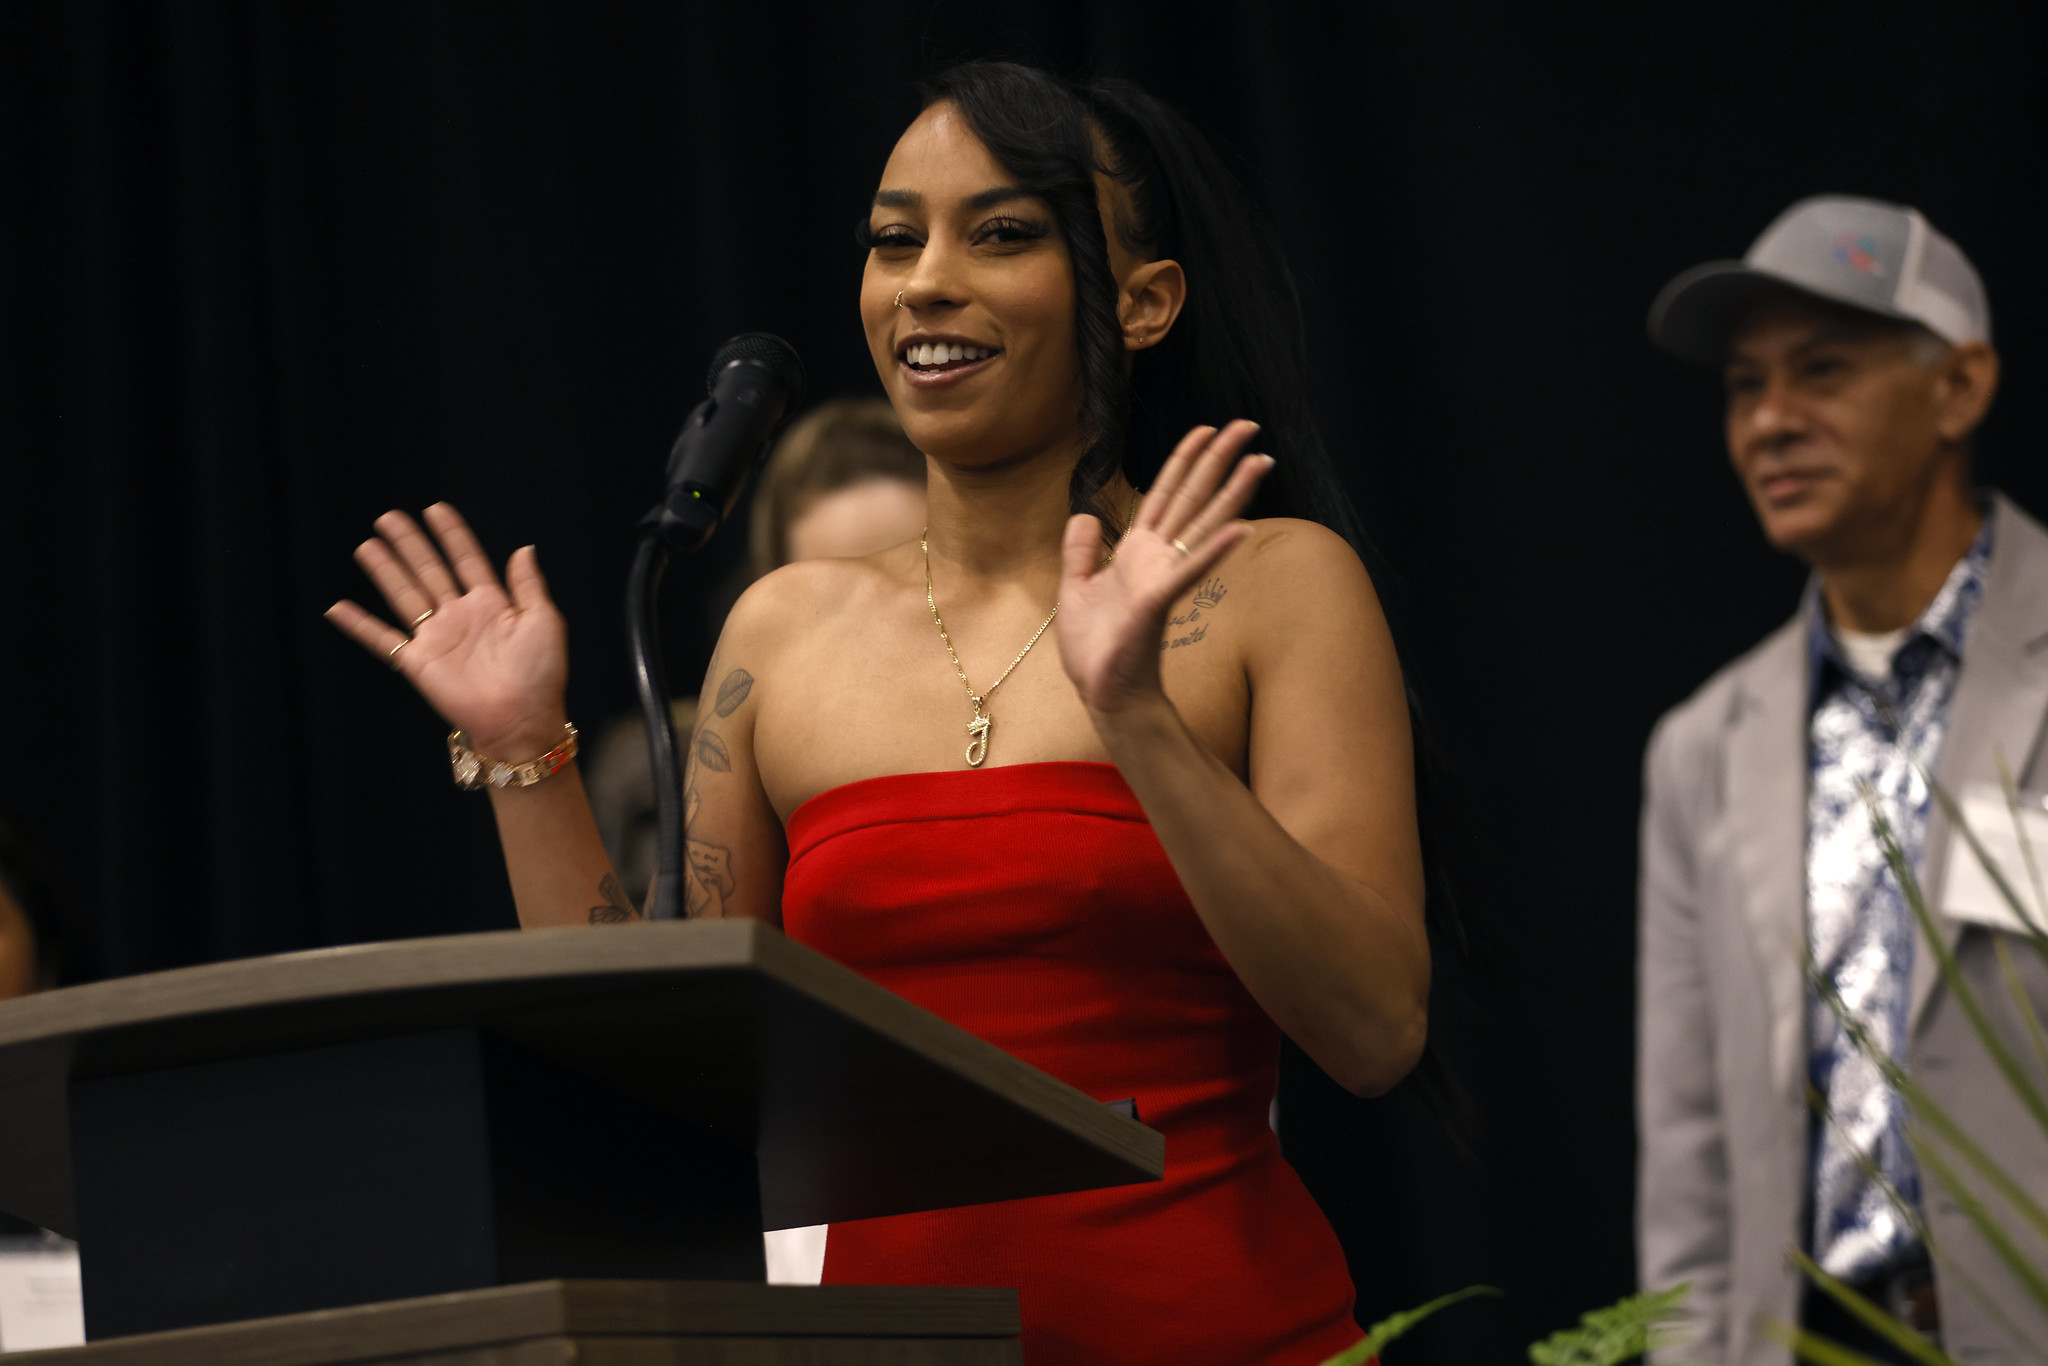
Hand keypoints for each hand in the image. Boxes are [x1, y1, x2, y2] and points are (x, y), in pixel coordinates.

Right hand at [325, 504, 569, 757]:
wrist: (522, 719)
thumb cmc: (540, 675)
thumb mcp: (544, 621)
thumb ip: (529, 585)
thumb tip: (524, 549)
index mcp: (492, 605)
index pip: (467, 560)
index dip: (452, 535)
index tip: (435, 509)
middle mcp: (460, 617)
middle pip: (429, 571)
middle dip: (410, 544)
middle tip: (388, 517)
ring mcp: (437, 638)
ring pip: (404, 595)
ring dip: (385, 570)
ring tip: (368, 545)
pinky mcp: (418, 662)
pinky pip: (382, 640)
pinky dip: (358, 625)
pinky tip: (337, 608)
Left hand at [1055, 420, 1271, 716]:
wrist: (1102, 692)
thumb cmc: (1094, 649)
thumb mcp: (1074, 588)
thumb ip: (1080, 551)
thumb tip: (1086, 514)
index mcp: (1137, 553)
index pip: (1164, 494)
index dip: (1184, 460)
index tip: (1206, 430)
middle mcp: (1158, 559)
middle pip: (1192, 498)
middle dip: (1219, 461)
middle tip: (1249, 425)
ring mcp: (1163, 578)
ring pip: (1203, 525)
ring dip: (1233, 493)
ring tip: (1262, 461)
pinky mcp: (1158, 602)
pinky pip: (1189, 571)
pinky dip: (1214, 550)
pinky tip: (1241, 529)